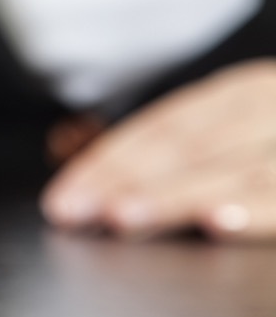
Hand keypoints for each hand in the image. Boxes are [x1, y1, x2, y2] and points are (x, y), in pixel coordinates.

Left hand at [41, 59, 275, 240]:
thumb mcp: (246, 133)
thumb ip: (192, 153)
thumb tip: (102, 192)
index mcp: (241, 95)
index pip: (160, 129)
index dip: (105, 163)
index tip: (61, 201)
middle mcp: (266, 108)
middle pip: (187, 147)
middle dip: (125, 181)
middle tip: (76, 210)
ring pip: (232, 170)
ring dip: (171, 196)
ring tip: (121, 216)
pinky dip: (255, 211)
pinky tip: (217, 222)